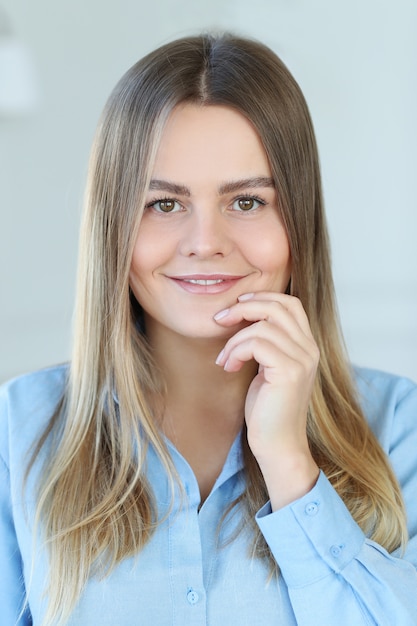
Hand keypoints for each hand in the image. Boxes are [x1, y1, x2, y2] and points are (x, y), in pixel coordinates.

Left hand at [214, 292, 319, 508]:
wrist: (277, 445)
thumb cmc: (267, 409)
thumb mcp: (267, 368)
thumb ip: (266, 343)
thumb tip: (242, 315)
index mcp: (307, 346)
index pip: (291, 303)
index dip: (262, 297)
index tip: (237, 305)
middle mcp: (310, 349)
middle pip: (278, 306)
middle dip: (243, 307)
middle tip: (220, 319)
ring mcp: (302, 360)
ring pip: (261, 326)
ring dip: (234, 340)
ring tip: (225, 359)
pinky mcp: (289, 372)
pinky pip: (256, 343)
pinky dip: (235, 351)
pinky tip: (229, 367)